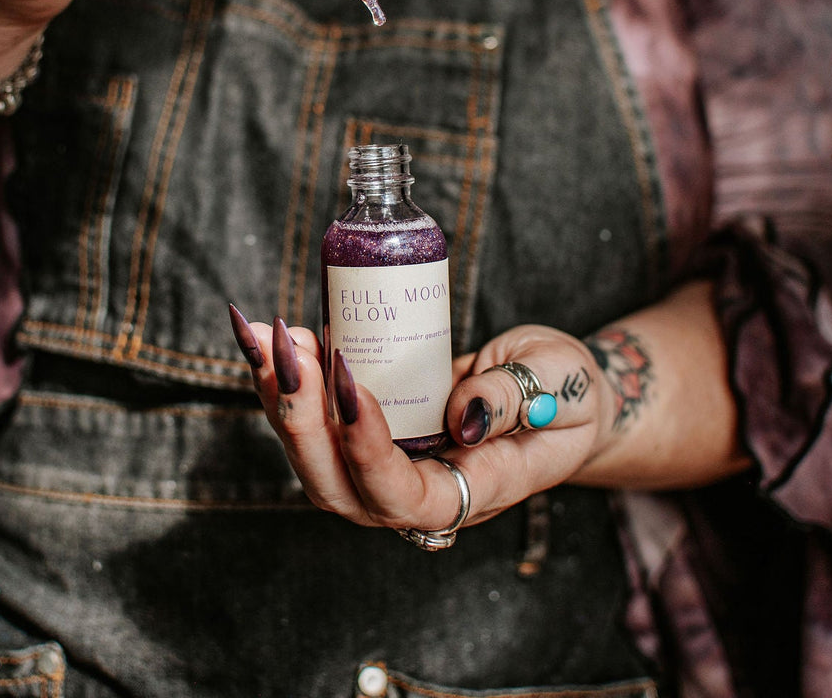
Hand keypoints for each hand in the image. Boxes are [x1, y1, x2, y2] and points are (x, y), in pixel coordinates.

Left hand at [228, 307, 621, 534]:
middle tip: (287, 350)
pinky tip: (269, 334)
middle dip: (301, 420)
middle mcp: (416, 493)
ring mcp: (385, 469)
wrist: (557, 397)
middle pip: (338, 488)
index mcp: (473, 492)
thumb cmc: (567, 396)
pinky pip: (314, 421)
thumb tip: (465, 414)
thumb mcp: (563, 385)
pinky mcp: (364, 437)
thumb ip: (520, 398)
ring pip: (314, 457)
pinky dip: (286, 379)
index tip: (351, 384)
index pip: (404, 498)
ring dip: (280, 395)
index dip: (368, 451)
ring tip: (264, 333)